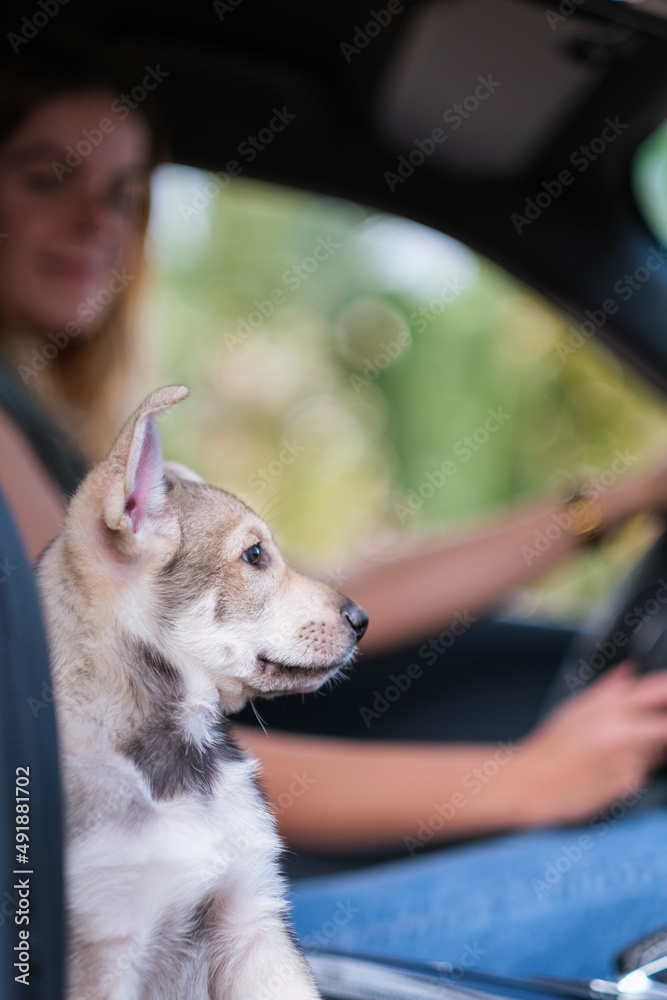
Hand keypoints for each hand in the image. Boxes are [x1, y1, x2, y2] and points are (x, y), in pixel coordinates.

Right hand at [516, 662, 666, 825]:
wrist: (533, 782)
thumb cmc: (551, 744)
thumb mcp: (576, 707)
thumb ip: (609, 688)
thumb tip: (630, 670)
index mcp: (608, 707)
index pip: (656, 690)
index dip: (666, 690)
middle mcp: (621, 731)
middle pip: (665, 725)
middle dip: (661, 725)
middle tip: (647, 728)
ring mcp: (627, 759)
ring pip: (659, 750)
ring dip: (649, 748)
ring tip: (617, 748)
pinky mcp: (628, 783)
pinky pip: (645, 772)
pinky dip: (635, 768)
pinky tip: (611, 767)